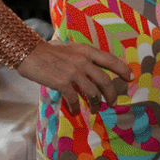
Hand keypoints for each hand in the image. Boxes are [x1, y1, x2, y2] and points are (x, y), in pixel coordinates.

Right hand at [16, 39, 133, 113]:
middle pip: (105, 80)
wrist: (29, 52)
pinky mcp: (62, 82)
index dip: (123, 70)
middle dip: (111, 94)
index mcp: (87, 50)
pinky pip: (75, 99)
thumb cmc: (49, 51)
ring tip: (94, 110)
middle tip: (112, 103)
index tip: (130, 77)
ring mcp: (73, 72)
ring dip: (96, 104)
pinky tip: (75, 111)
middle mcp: (83, 60)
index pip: (111, 60)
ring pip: (93, 92)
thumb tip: (96, 66)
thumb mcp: (72, 48)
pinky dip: (76, 107)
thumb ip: (84, 56)